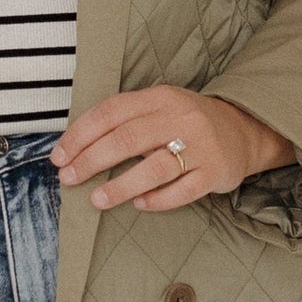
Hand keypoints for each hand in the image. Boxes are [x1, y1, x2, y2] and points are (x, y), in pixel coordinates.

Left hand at [49, 87, 296, 212]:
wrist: (242, 131)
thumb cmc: (186, 122)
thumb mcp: (159, 107)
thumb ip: (125, 120)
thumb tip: (76, 147)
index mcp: (160, 97)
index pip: (112, 112)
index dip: (81, 135)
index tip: (59, 156)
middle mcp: (180, 118)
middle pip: (128, 139)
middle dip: (92, 160)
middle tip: (68, 178)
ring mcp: (200, 146)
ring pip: (155, 168)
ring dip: (121, 186)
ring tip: (97, 200)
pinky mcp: (214, 172)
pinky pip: (182, 190)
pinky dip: (157, 200)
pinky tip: (139, 204)